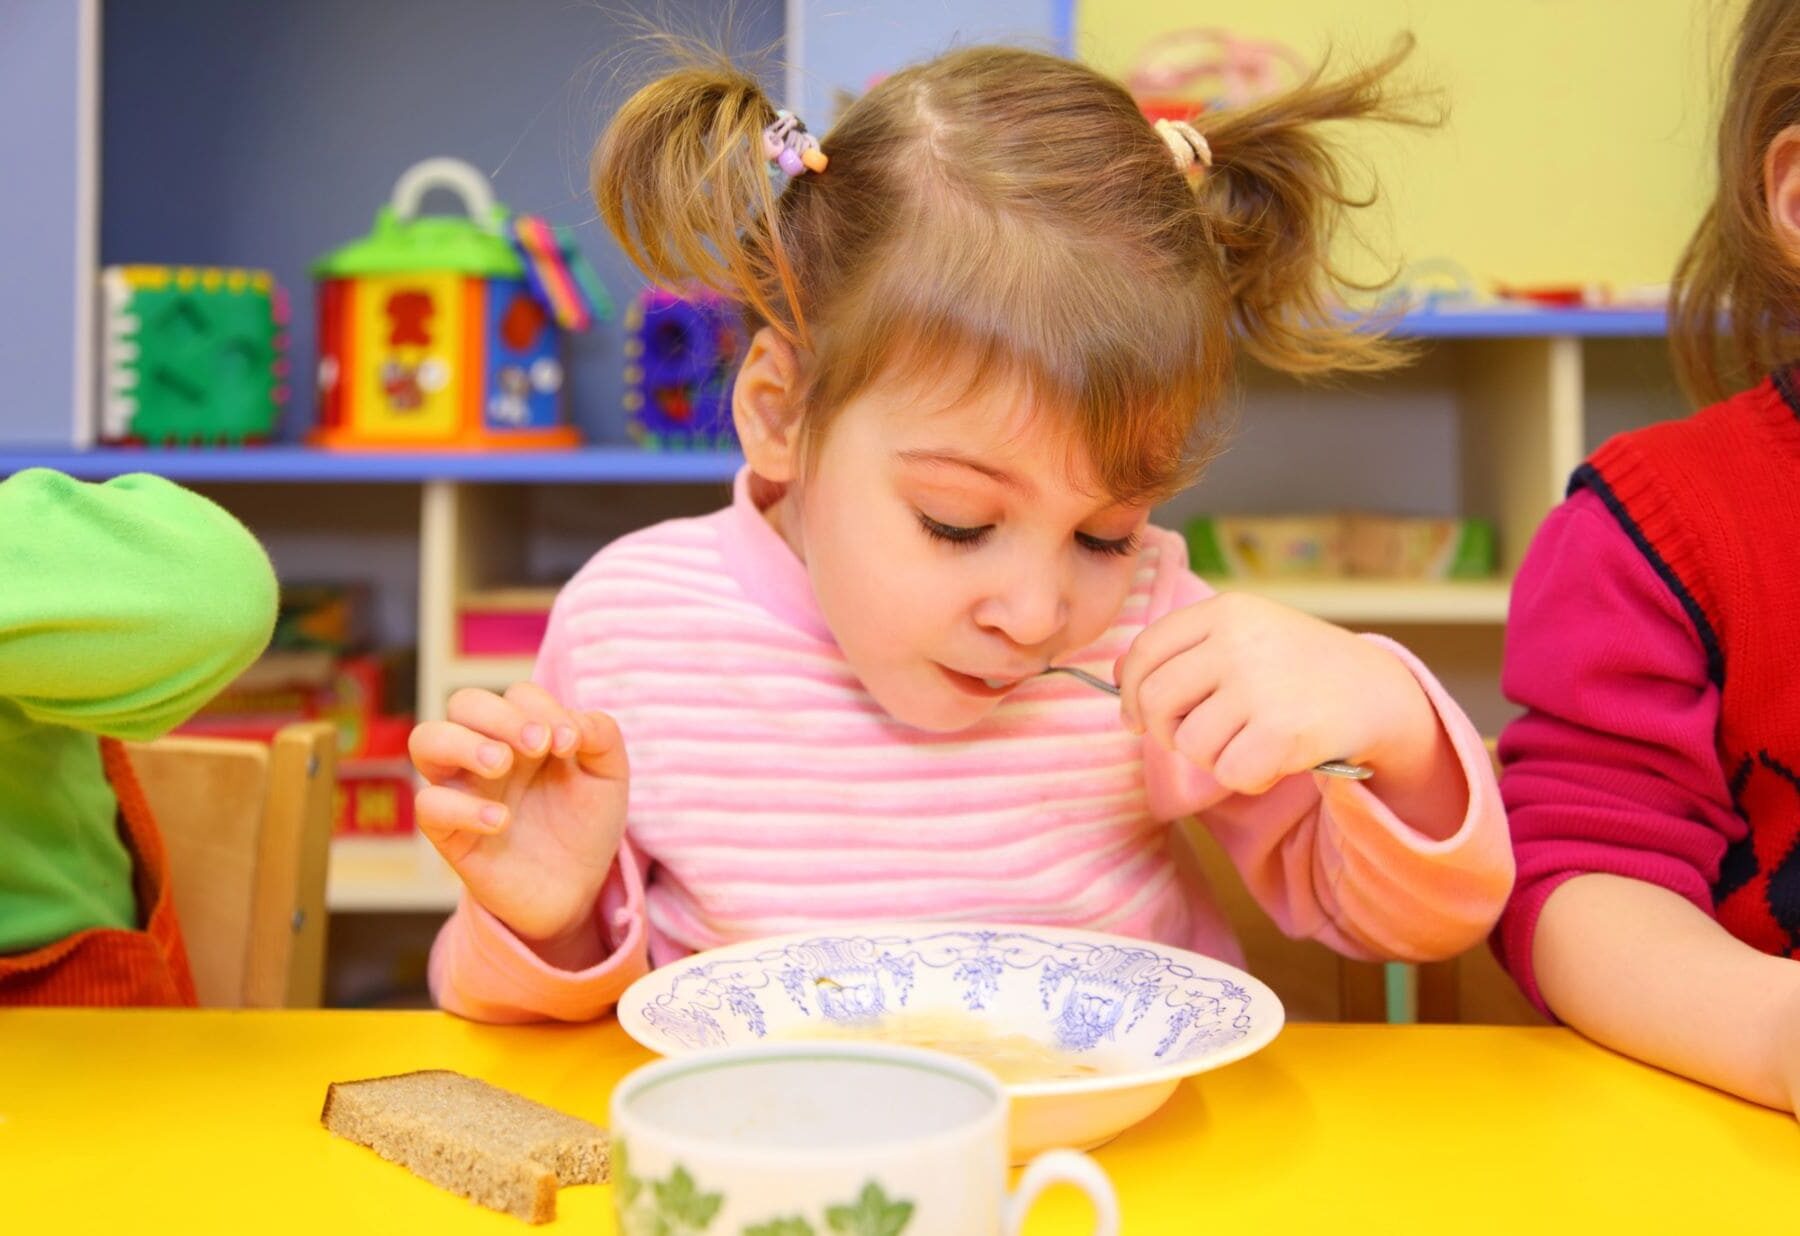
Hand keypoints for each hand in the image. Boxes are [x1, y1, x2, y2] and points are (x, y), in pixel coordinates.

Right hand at [409, 682, 628, 950]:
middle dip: (500, 715)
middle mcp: (486, 751)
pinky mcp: (449, 832)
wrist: (576, 888)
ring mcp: (464, 788)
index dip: (543, 708)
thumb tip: (570, 724)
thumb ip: (601, 735)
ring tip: (502, 764)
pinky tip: (501, 821)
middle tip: (537, 745)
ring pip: (426, 740)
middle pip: (464, 702)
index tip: (571, 743)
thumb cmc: (585, 823)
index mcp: (524, 732)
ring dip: (463, 743)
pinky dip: (462, 807)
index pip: (518, 695)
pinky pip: (429, 805)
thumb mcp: (608, 775)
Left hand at [1114, 592, 1445, 796]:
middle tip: (1191, 740)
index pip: (1145, 651)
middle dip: (1164, 731)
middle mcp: (1239, 642)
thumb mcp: (1245, 635)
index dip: (1130, 692)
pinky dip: (1247, 777)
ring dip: (1213, 757)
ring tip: (1249, 741)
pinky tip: (1273, 759)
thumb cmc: (1297, 667)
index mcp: (1226, 611)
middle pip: (1156, 700)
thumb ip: (1185, 649)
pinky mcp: (1282, 731)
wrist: (1377, 691)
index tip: (1137, 717)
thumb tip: (1117, 677)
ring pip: (1190, 743)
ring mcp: (1260, 685)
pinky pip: (1228, 773)